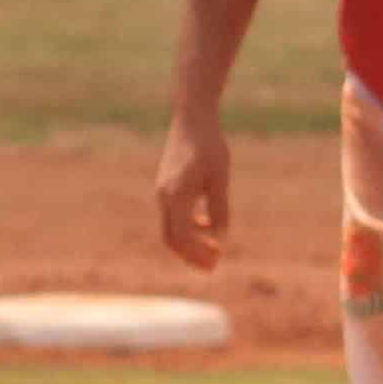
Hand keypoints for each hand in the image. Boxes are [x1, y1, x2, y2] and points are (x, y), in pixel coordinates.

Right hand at [154, 114, 232, 271]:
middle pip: (172, 239)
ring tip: (213, 250)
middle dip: (191, 255)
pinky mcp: (166, 186)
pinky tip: (207, 224)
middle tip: (212, 266)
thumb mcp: (220, 180)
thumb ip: (219, 210)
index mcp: (176, 196)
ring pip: (171, 228)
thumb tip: (219, 239)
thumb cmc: (210, 146)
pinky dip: (188, 226)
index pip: (183, 237)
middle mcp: (164, 196)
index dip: (198, 253)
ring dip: (190, 242)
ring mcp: (162, 191)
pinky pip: (173, 215)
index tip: (217, 261)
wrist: (192, 117)